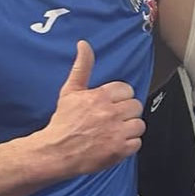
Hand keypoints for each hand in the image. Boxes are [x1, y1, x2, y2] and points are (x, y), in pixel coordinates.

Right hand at [43, 40, 145, 174]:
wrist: (55, 151)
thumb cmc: (63, 122)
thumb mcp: (70, 91)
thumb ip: (82, 67)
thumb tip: (84, 44)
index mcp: (100, 97)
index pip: (127, 90)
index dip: (120, 98)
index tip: (111, 104)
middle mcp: (110, 113)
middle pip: (136, 106)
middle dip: (126, 112)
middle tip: (114, 118)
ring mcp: (116, 132)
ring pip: (139, 124)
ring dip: (130, 128)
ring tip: (116, 131)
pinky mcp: (119, 150)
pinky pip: (137, 143)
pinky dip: (129, 145)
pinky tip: (116, 143)